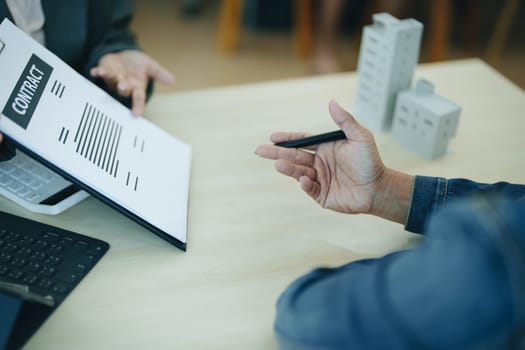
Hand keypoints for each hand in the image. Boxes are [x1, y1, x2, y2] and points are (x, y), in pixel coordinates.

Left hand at [90, 50, 174, 115]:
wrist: (122, 56)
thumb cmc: (136, 64)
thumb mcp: (150, 66)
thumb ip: (159, 73)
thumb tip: (172, 80)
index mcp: (137, 87)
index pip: (139, 98)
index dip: (138, 106)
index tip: (137, 114)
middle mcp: (125, 85)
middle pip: (124, 90)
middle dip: (123, 88)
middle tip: (123, 86)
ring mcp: (113, 79)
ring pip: (111, 81)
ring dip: (110, 78)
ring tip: (107, 73)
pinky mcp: (105, 71)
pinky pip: (100, 73)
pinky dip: (97, 72)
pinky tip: (95, 71)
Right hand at [256, 100, 412, 222]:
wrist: (379, 188)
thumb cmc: (371, 162)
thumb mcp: (360, 137)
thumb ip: (345, 121)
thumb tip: (331, 102)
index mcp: (325, 148)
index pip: (302, 142)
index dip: (288, 139)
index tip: (273, 136)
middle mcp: (319, 163)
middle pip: (294, 156)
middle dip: (277, 153)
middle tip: (260, 150)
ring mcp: (319, 179)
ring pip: (298, 171)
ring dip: (287, 168)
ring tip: (277, 164)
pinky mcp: (321, 195)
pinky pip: (309, 188)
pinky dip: (305, 184)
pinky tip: (303, 179)